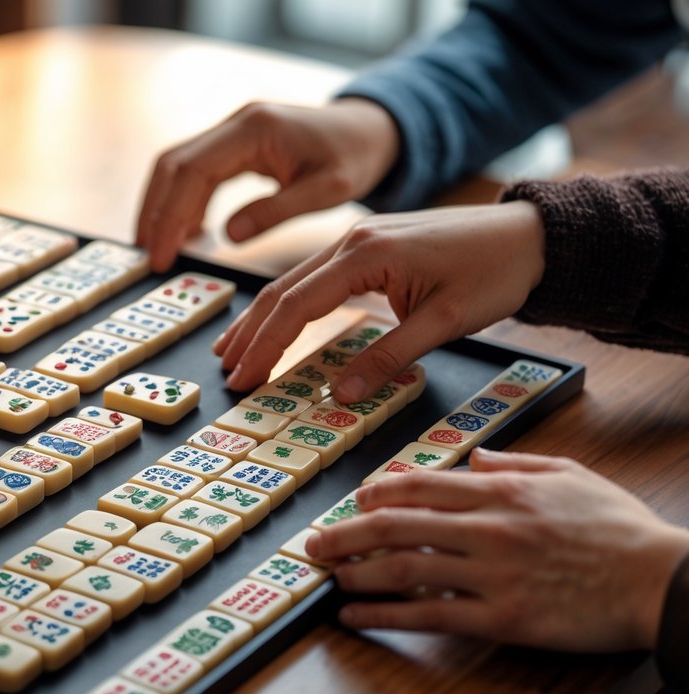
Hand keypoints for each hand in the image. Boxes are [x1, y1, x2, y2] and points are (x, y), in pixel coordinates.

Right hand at [136, 98, 398, 271]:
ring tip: (160, 249)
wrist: (370, 129)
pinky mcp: (234, 142)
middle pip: (172, 165)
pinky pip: (195, 170)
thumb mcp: (327, 191)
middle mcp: (235, 122)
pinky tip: (190, 233)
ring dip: (162, 207)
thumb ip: (277, 211)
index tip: (161, 256)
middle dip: (154, 212)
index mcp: (254, 130)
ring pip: (176, 166)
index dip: (169, 216)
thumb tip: (227, 236)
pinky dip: (184, 202)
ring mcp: (232, 129)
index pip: (192, 172)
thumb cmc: (355, 158)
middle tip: (148, 256)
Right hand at [215, 202, 546, 400]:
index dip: (266, 345)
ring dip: (261, 319)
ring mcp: (355, 238)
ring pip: (291, 282)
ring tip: (233, 351)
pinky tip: (273, 322)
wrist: (529, 234)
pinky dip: (286, 305)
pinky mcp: (365, 245)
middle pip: (282, 290)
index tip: (244, 378)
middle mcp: (350, 239)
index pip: (297, 305)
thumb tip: (341, 394)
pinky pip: (312, 277)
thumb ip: (390, 357)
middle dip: (250, 334)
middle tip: (228, 373)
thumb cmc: (494, 272)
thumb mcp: (445, 321)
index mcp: (365, 254)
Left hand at [307, 450, 688, 651]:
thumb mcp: (570, 475)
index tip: (351, 501)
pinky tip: (356, 616)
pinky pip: (428, 615)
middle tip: (314, 542)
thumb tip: (474, 459)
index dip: (374, 493)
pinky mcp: (501, 618)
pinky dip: (384, 615)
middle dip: (345, 533)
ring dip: (356, 573)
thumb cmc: (619, 529)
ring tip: (329, 577)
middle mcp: (488, 528)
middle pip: (395, 525)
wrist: (662, 580)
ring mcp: (492, 574)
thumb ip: (515, 464)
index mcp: (501, 491)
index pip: (418, 485)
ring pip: (403, 568)